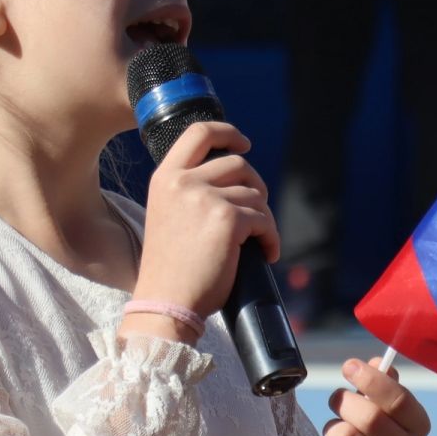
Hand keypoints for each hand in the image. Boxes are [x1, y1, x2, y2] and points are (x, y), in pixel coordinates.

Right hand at [128, 122, 277, 324]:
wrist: (165, 303)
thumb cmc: (171, 268)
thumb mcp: (169, 215)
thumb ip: (192, 191)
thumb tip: (237, 177)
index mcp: (165, 178)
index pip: (199, 132)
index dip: (227, 132)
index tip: (244, 144)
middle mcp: (183, 182)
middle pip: (238, 163)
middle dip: (255, 186)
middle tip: (256, 213)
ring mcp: (205, 198)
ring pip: (255, 194)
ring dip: (264, 218)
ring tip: (257, 241)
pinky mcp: (228, 219)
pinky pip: (264, 220)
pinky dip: (271, 237)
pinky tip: (266, 253)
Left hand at [310, 358, 431, 435]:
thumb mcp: (383, 409)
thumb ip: (383, 383)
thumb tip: (377, 361)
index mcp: (419, 426)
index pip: (399, 400)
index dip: (372, 380)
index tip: (349, 366)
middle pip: (370, 418)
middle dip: (345, 402)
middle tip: (337, 400)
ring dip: (332, 427)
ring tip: (336, 431)